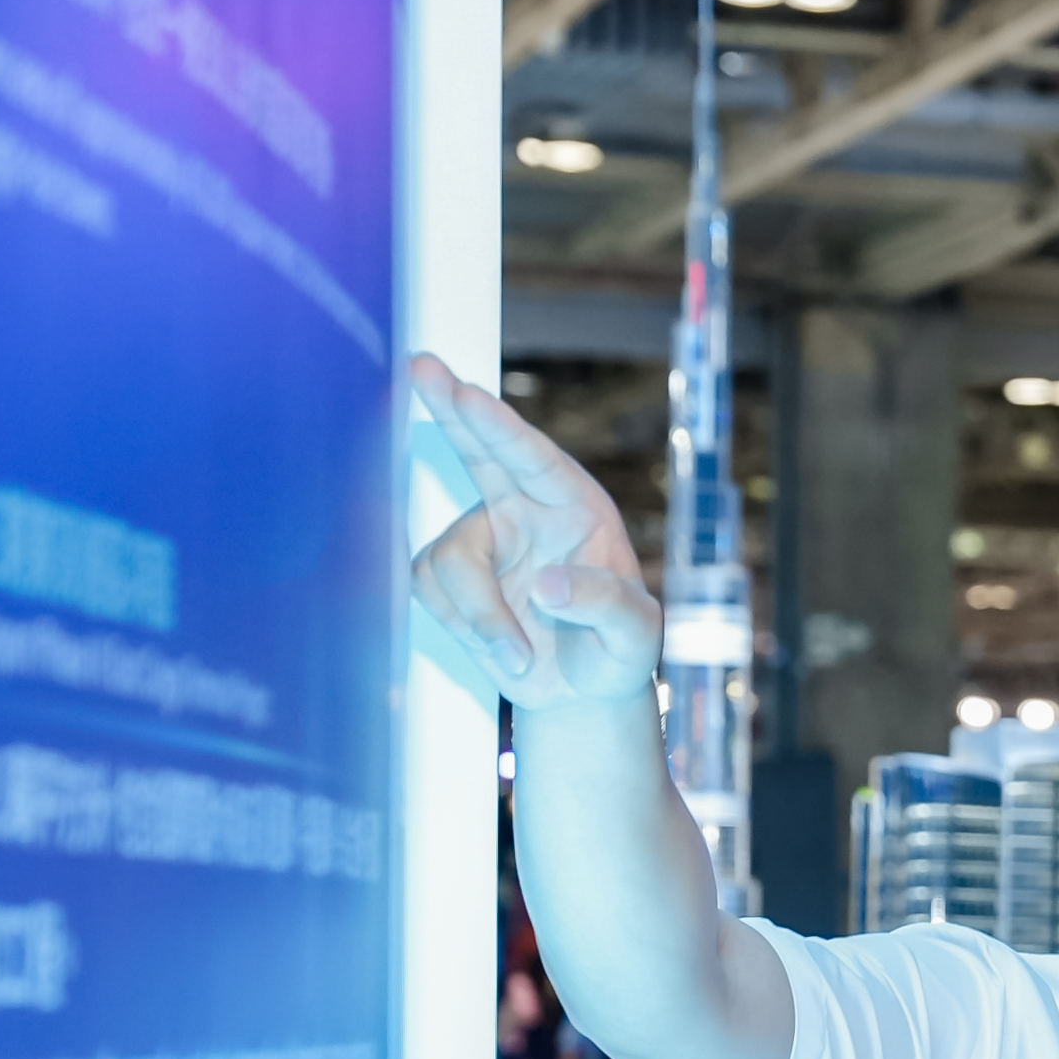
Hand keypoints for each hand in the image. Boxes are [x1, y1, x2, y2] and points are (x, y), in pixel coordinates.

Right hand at [407, 353, 659, 707]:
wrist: (580, 692)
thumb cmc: (616, 651)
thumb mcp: (636, 635)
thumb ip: (605, 605)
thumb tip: (548, 586)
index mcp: (576, 507)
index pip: (535, 459)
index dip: (498, 428)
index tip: (468, 396)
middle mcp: (525, 510)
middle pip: (478, 451)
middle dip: (449, 410)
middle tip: (422, 366)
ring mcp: (483, 539)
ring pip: (451, 561)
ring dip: (481, 616)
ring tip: (520, 657)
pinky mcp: (449, 574)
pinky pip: (431, 591)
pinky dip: (465, 629)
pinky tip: (503, 650)